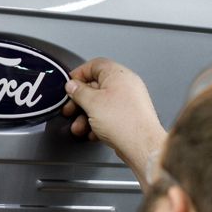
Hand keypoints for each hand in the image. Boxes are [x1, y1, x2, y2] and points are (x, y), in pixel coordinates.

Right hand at [62, 58, 165, 185]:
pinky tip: (93, 132)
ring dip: (86, 116)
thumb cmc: (125, 123)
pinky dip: (98, 123)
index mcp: (118, 75)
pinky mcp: (130, 117)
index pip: (94, 65)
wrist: (142, 146)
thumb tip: (72, 86)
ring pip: (101, 104)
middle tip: (70, 108)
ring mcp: (129, 101)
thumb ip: (78, 92)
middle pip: (96, 86)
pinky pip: (109, 115)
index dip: (79, 74)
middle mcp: (126, 85)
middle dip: (80, 100)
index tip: (69, 85)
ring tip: (80, 126)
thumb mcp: (91, 103)